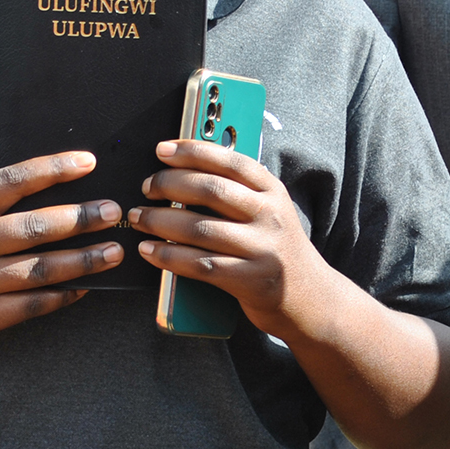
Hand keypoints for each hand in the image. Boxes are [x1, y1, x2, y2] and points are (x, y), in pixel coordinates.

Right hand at [0, 151, 123, 345]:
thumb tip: (60, 186)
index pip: (13, 181)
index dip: (53, 169)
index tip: (88, 163)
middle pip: (34, 227)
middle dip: (81, 218)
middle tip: (114, 211)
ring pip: (41, 269)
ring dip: (84, 260)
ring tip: (114, 250)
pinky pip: (34, 305)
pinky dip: (65, 294)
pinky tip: (87, 284)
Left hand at [129, 139, 326, 339]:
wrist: (311, 299)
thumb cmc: (276, 247)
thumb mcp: (268, 210)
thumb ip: (237, 189)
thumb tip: (184, 168)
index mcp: (271, 190)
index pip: (228, 160)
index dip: (192, 151)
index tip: (162, 150)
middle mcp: (269, 215)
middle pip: (210, 190)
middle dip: (170, 184)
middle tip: (146, 186)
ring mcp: (261, 249)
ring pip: (199, 228)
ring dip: (160, 221)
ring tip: (138, 217)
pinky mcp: (249, 280)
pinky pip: (200, 264)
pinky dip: (168, 256)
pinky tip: (149, 250)